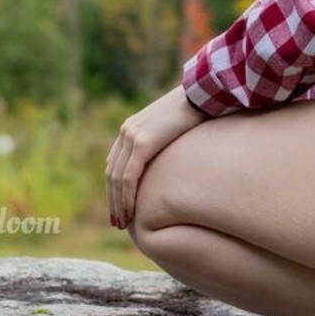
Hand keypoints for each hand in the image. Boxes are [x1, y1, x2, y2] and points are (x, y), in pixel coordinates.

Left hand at [106, 85, 207, 229]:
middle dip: (113, 199)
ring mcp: (133, 136)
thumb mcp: (175, 128)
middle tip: (118, 221)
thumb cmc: (197, 110)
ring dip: (118, 203)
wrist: (203, 93)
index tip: (120, 205)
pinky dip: (127, 197)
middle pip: (111, 173)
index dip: (115, 187)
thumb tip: (174, 158)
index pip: (115, 163)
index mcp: (132, 127)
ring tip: (123, 223)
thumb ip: (166, 142)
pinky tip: (131, 212)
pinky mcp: (143, 143)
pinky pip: (128, 177)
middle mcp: (127, 131)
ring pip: (116, 178)